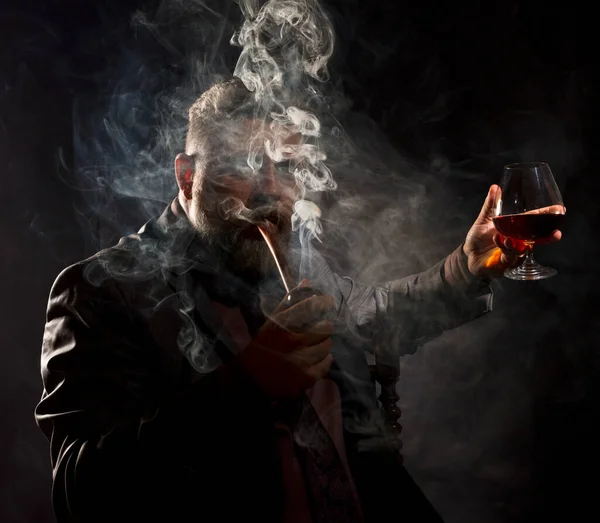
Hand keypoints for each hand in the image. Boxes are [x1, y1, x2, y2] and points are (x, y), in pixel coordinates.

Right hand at [238, 280, 334, 397]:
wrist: (250, 379)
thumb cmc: (262, 346)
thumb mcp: (272, 321)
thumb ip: (290, 301)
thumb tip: (307, 282)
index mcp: (283, 324)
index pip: (312, 307)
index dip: (324, 302)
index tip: (327, 302)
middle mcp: (294, 341)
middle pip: (325, 328)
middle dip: (324, 327)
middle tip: (318, 329)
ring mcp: (302, 360)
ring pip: (327, 345)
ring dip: (323, 343)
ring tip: (314, 345)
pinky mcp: (307, 377)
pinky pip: (327, 363)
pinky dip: (324, 360)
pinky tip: (315, 358)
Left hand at [463, 185, 562, 278]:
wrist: (467, 255)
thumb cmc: (478, 238)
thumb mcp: (484, 220)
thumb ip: (490, 205)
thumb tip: (495, 187)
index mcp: (516, 229)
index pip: (534, 221)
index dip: (547, 216)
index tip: (560, 209)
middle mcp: (518, 241)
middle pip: (537, 238)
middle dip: (547, 235)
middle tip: (555, 232)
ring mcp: (514, 253)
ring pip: (523, 249)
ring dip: (516, 244)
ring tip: (506, 238)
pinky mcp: (505, 263)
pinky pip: (509, 256)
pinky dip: (504, 248)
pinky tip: (498, 240)